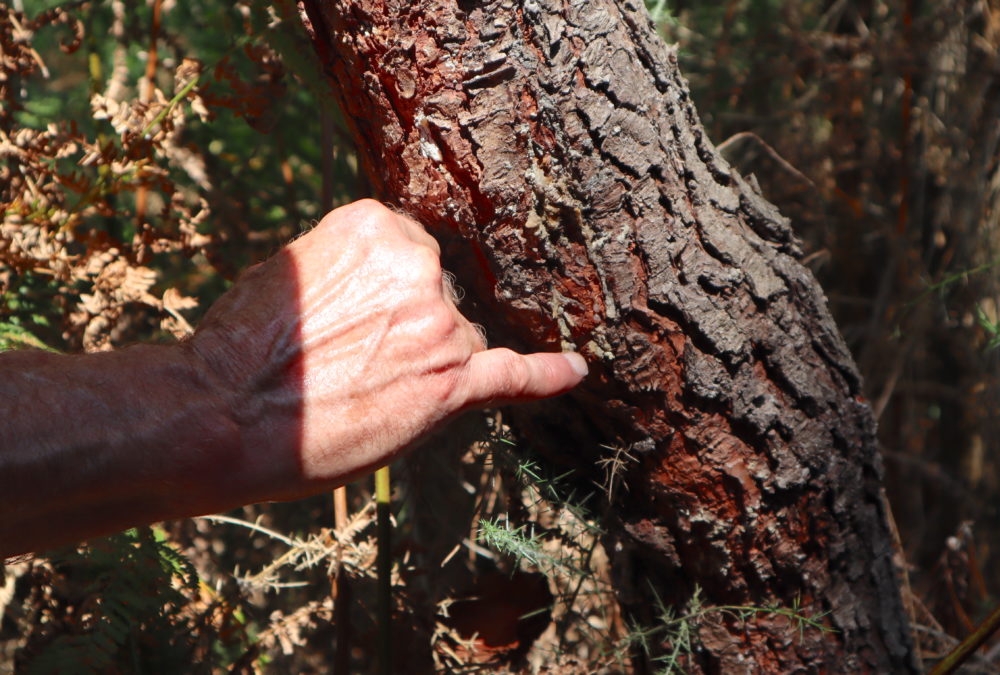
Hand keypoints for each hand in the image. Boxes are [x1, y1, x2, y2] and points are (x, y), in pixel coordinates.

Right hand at [191, 200, 586, 504]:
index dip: (383, 296)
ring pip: (457, 340)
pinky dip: (547, 374)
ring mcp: (440, 326)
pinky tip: (575, 369)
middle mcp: (419, 266)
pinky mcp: (450, 385)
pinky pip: (512, 375)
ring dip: (422, 365)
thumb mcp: (291, 270)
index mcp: (376, 226)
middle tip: (345, 362)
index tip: (356, 318)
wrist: (221, 413)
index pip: (411, 255)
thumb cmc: (240, 347)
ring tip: (360, 389)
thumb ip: (350, 265)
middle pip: (438, 298)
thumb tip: (381, 285)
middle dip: (402, 330)